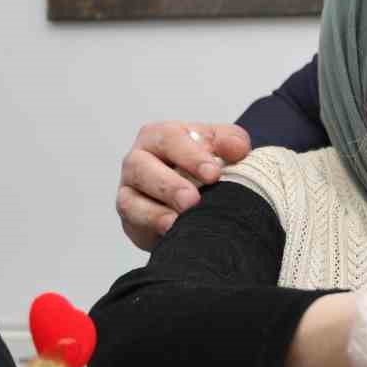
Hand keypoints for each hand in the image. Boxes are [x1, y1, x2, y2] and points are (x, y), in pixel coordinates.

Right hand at [116, 121, 251, 248]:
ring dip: (155, 212)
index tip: (213, 174)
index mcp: (160, 136)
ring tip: (179, 219)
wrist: (199, 195)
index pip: (170, 139)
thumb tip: (235, 148)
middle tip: (192, 200)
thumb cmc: (206, 163)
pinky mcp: (131, 217)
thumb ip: (231, 140)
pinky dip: (152, 226)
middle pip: (142, 167)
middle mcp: (139, 160)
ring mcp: (130, 190)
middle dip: (169, 185)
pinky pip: (135, 223)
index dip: (191, 156)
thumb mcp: (223, 146)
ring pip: (131, 199)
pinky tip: (171, 230)